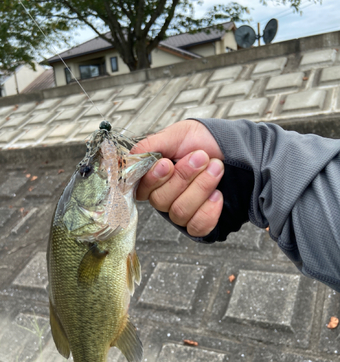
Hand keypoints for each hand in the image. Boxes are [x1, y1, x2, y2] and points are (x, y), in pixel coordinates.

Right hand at [132, 120, 224, 237]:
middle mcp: (163, 197)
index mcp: (153, 178)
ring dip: (201, 187)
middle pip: (161, 201)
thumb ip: (149, 146)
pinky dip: (209, 210)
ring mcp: (180, 212)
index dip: (153, 179)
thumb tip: (128, 159)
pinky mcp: (198, 224)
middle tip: (201, 157)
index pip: (141, 188)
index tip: (168, 163)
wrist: (234, 149)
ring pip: (180, 212)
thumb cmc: (203, 141)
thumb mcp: (176, 134)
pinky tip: (217, 194)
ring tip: (216, 167)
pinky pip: (197, 227)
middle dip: (185, 177)